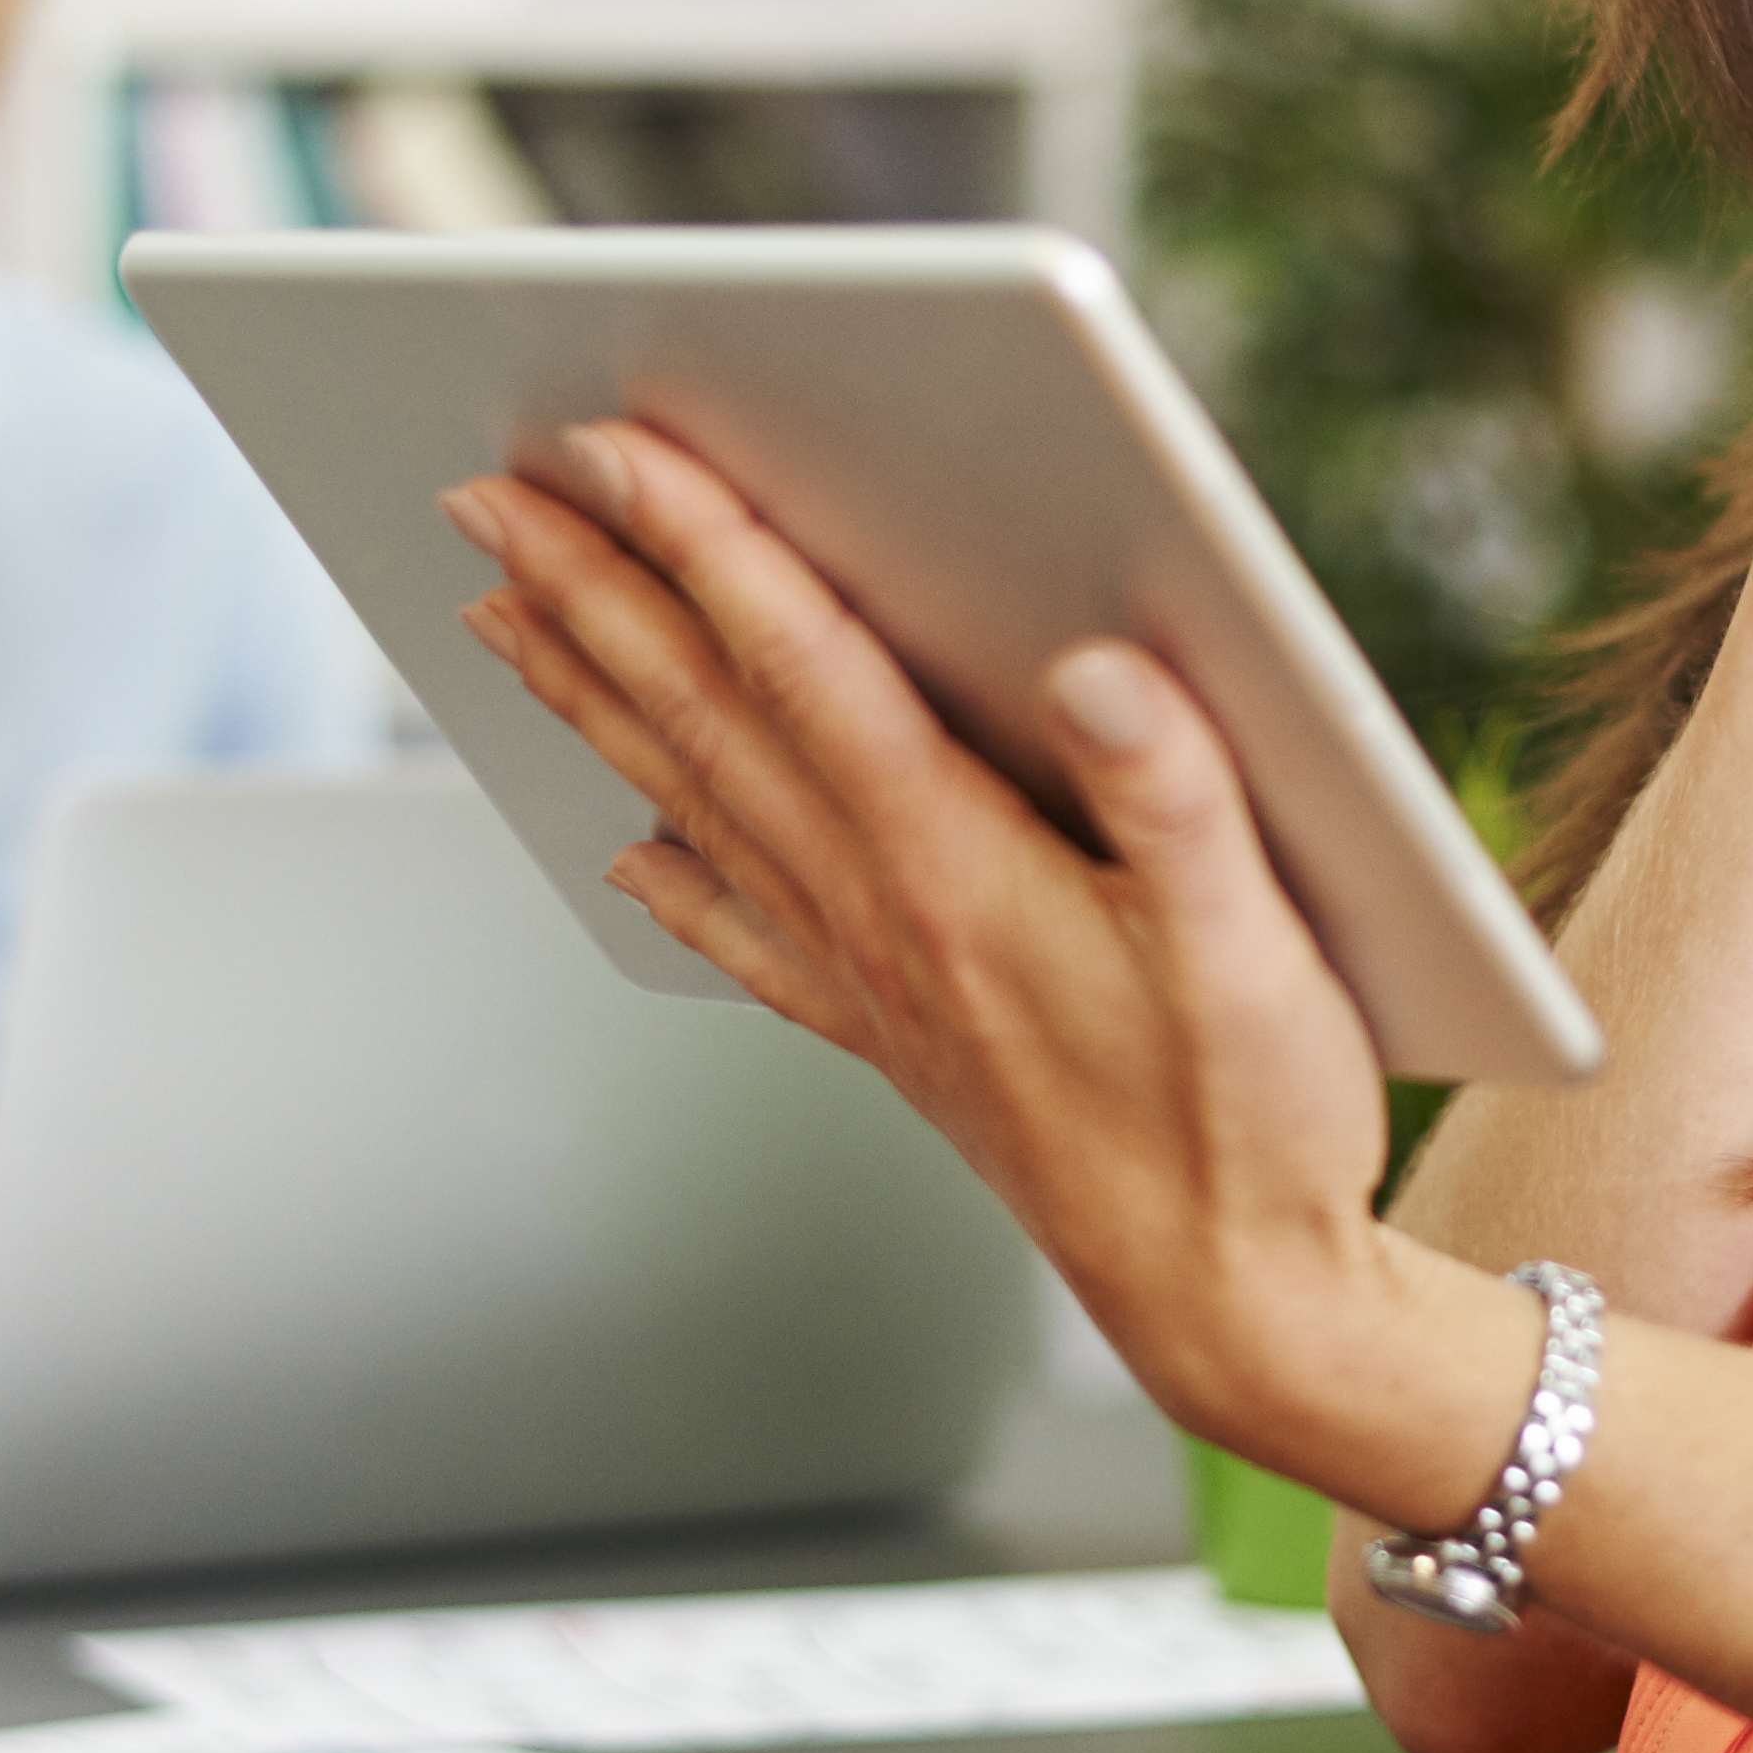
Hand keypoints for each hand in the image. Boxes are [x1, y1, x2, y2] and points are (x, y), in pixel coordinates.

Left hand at [440, 428, 1509, 1499]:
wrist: (1232, 1304)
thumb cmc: (1252, 1124)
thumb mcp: (1262, 946)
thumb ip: (1179, 796)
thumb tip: (1098, 665)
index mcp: (962, 870)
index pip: (803, 668)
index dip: (707, 546)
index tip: (613, 447)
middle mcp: (887, 915)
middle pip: (708, 717)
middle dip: (593, 589)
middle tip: (489, 490)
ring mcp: (874, 976)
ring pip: (697, 801)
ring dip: (593, 696)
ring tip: (504, 610)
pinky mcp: (893, 1034)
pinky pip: (746, 931)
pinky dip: (672, 874)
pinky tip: (625, 849)